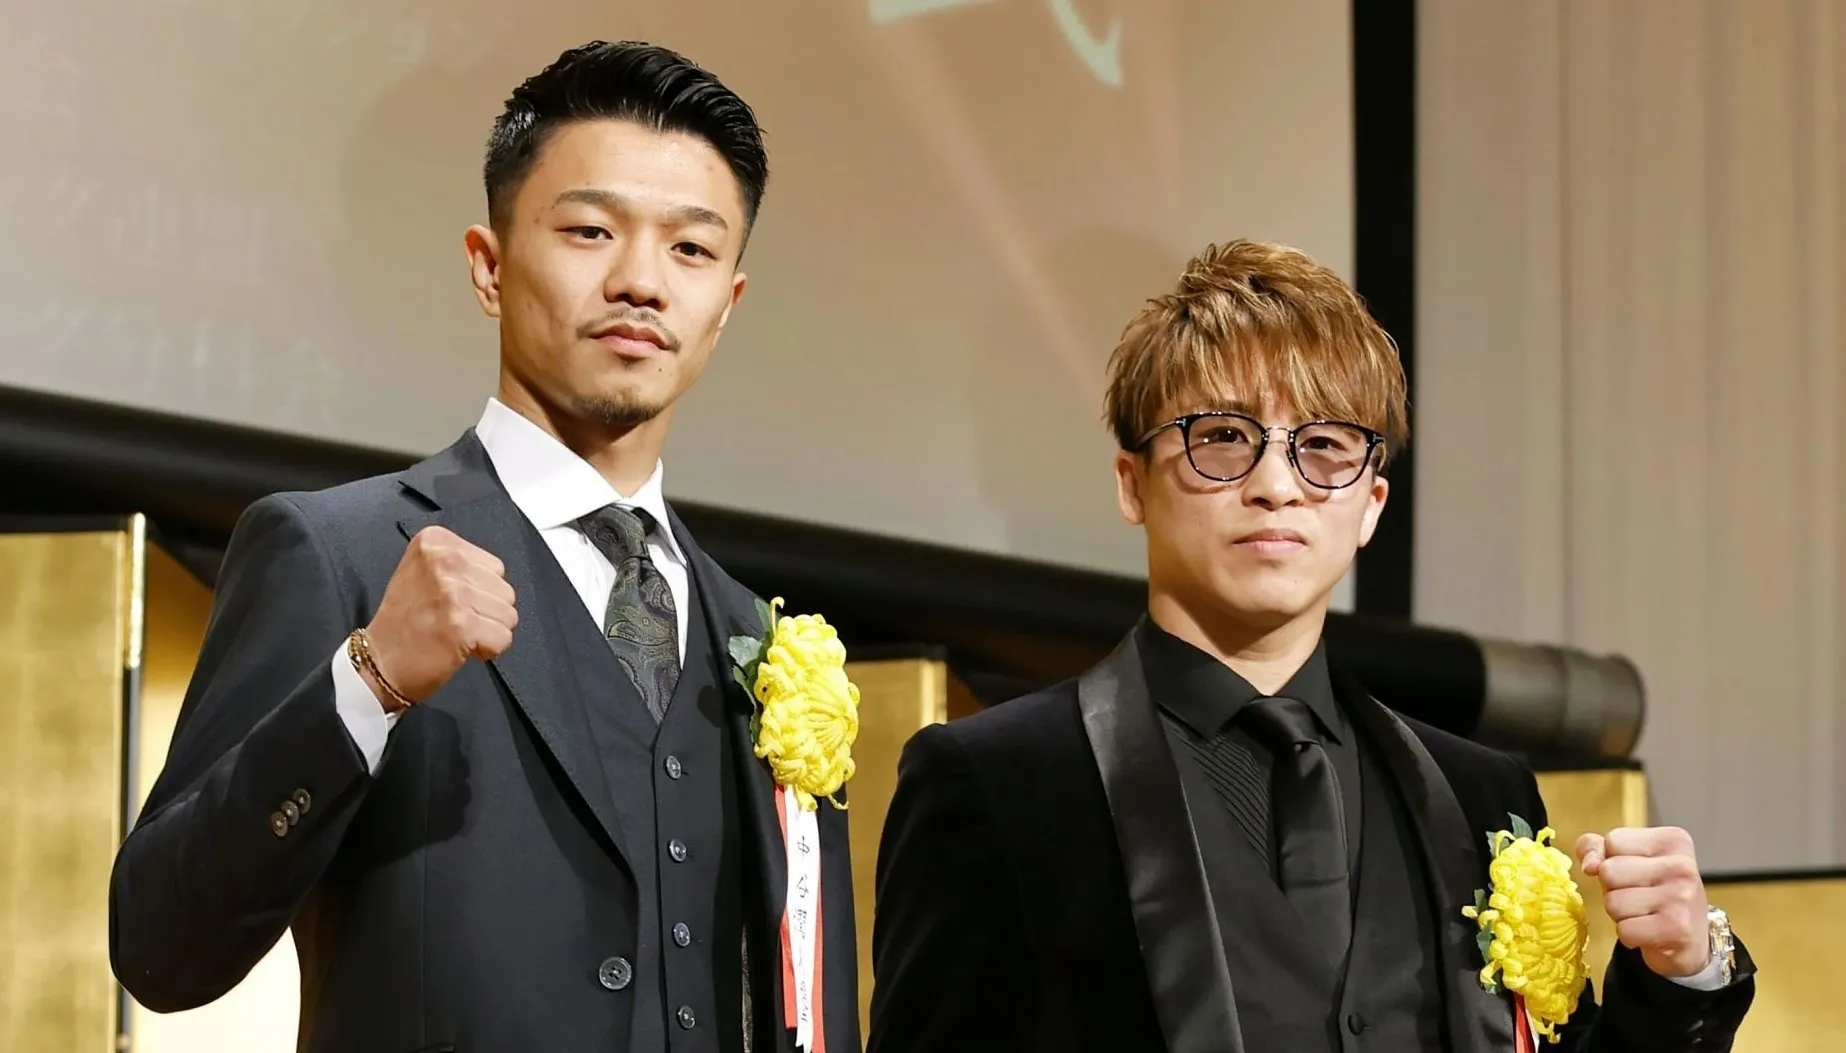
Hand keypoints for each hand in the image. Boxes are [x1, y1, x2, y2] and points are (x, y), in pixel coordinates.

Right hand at [361, 526, 517, 710]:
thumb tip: (496, 578)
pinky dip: (488, 650)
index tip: (450, 602)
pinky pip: (503, 638)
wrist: (380, 660)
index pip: (495, 567)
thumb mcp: (422, 570)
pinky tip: (460, 648)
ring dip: (488, 631)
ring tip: (457, 633)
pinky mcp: (462, 625)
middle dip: (486, 612)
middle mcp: (444, 560)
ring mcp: (453, 592)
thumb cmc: (405, 619)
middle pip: (505, 590)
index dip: (479, 591)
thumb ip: (459, 563)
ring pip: (509, 614)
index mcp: (435, 541)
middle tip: (453, 621)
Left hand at [1576, 827, 1710, 977]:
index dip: (1612, 861)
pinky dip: (1630, 936)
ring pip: (1613, 903)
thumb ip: (1597, 848)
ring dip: (1620, 914)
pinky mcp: (1677, 929)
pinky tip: (1651, 932)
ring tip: (1646, 914)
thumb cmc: (1653, 892)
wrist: (1692, 938)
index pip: (1613, 841)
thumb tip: (1589, 865)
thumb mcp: (1628, 859)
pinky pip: (1624, 931)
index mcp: (1673, 840)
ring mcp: (1682, 897)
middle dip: (1613, 889)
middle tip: (1641, 898)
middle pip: (1608, 872)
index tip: (1638, 873)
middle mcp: (1682, 865)